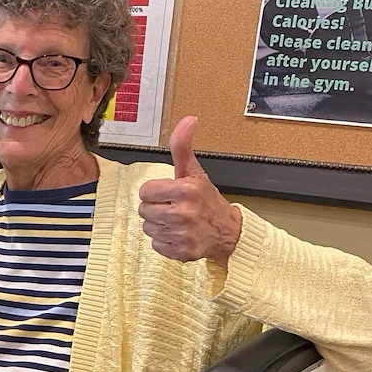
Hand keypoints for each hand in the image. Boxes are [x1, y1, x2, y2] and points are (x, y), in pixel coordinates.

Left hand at [138, 116, 242, 266]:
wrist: (227, 231)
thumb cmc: (207, 201)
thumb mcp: (194, 172)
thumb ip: (183, 147)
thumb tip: (187, 120)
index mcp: (186, 190)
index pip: (145, 191)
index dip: (155, 192)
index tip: (168, 193)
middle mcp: (184, 213)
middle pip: (144, 210)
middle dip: (156, 208)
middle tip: (173, 207)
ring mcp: (183, 234)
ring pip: (148, 228)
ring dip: (159, 225)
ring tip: (176, 221)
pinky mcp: (181, 252)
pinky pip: (156, 245)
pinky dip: (165, 241)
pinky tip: (178, 234)